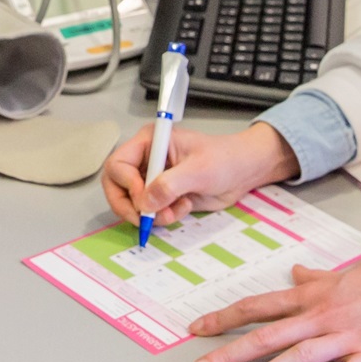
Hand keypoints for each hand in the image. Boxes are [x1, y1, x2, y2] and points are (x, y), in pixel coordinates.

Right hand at [100, 122, 298, 227]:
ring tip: (174, 212)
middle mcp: (146, 160)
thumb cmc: (224, 158)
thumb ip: (170, 185)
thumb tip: (145, 202)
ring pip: (132, 203)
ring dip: (150, 214)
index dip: (128, 185)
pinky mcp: (162, 196)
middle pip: (117, 187)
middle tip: (146, 219)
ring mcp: (152, 179)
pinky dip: (161, 218)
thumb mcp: (198, 170)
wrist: (243, 172)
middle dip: (131, 206)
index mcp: (149, 143)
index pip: (118, 165)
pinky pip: (149, 213)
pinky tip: (183, 209)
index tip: (145, 199)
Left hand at [189, 245, 360, 361]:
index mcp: (311, 298)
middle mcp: (321, 316)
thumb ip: (315, 279)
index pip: (258, 307)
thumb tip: (295, 273)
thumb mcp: (343, 272)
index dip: (225, 318)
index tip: (198, 329)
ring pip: (299, 356)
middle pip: (268, 335)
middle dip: (231, 353)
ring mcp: (345, 337)